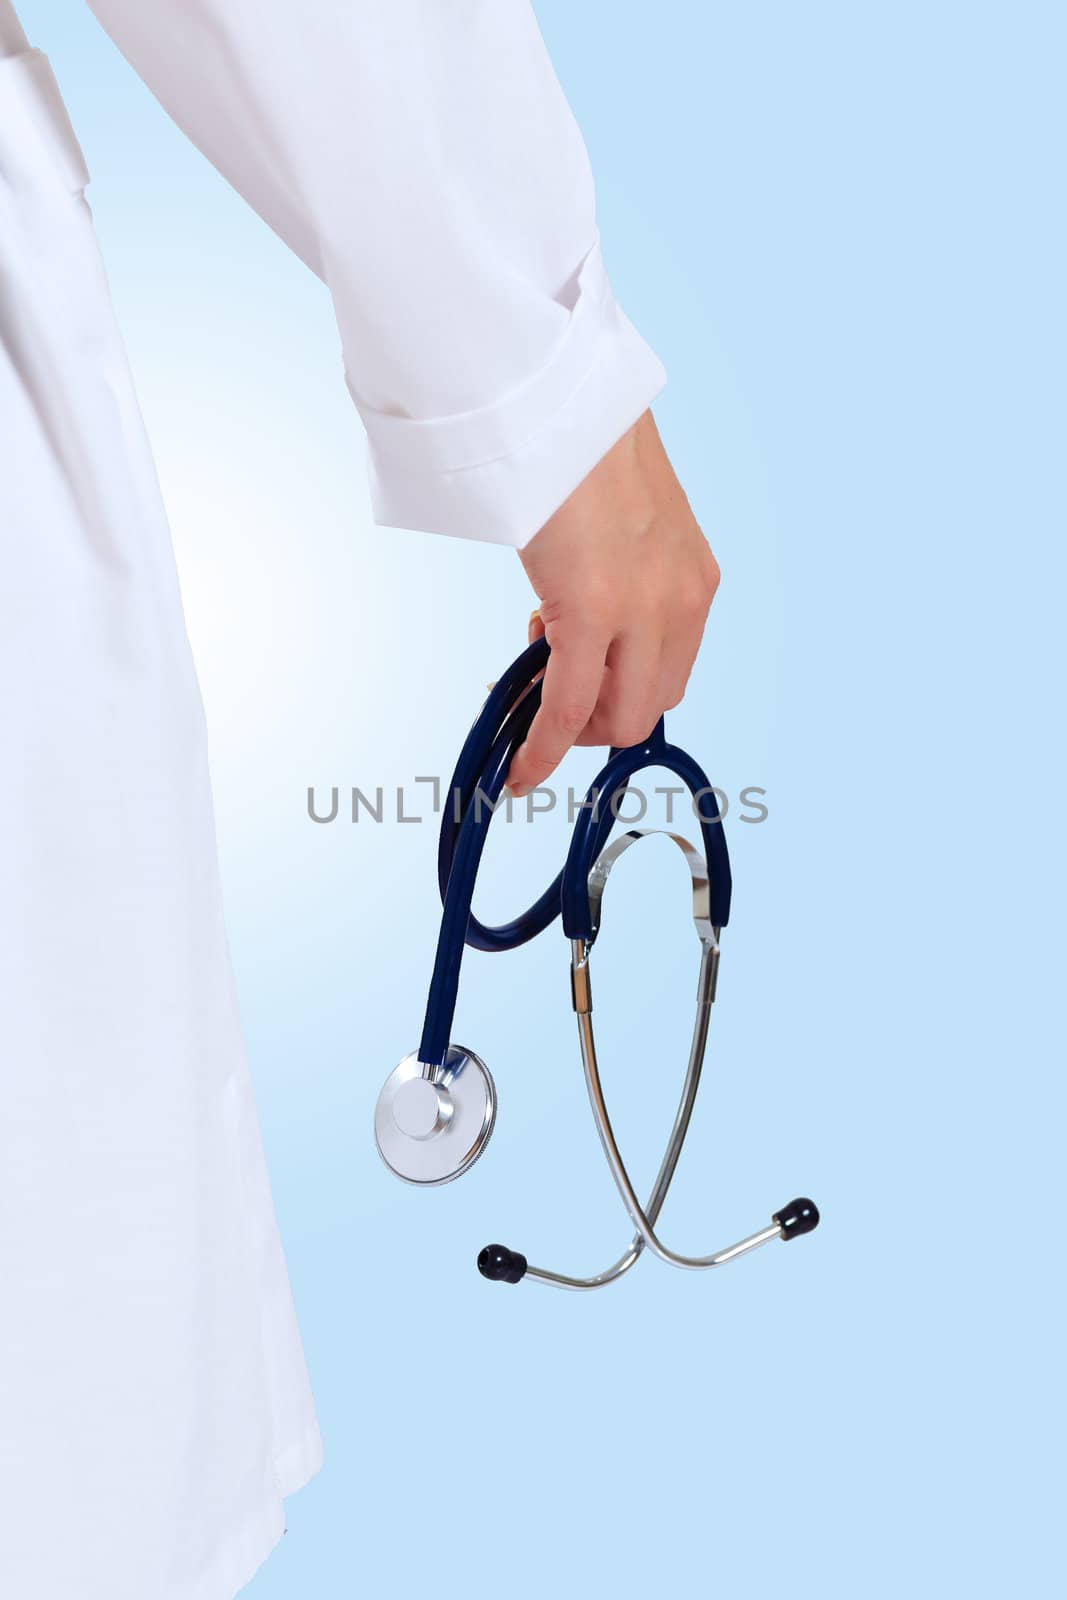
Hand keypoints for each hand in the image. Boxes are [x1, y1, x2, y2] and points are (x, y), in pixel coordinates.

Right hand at [507, 410, 719, 795]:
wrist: (554, 396)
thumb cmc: (576, 445)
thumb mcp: (627, 519)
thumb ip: (624, 573)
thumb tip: (582, 606)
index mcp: (696, 578)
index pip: (671, 674)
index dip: (620, 694)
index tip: (576, 686)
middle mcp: (683, 601)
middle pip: (649, 706)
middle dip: (598, 718)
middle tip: (549, 688)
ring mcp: (644, 610)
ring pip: (617, 719)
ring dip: (572, 727)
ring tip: (531, 678)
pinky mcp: (593, 611)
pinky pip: (570, 707)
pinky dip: (544, 748)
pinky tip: (520, 766)